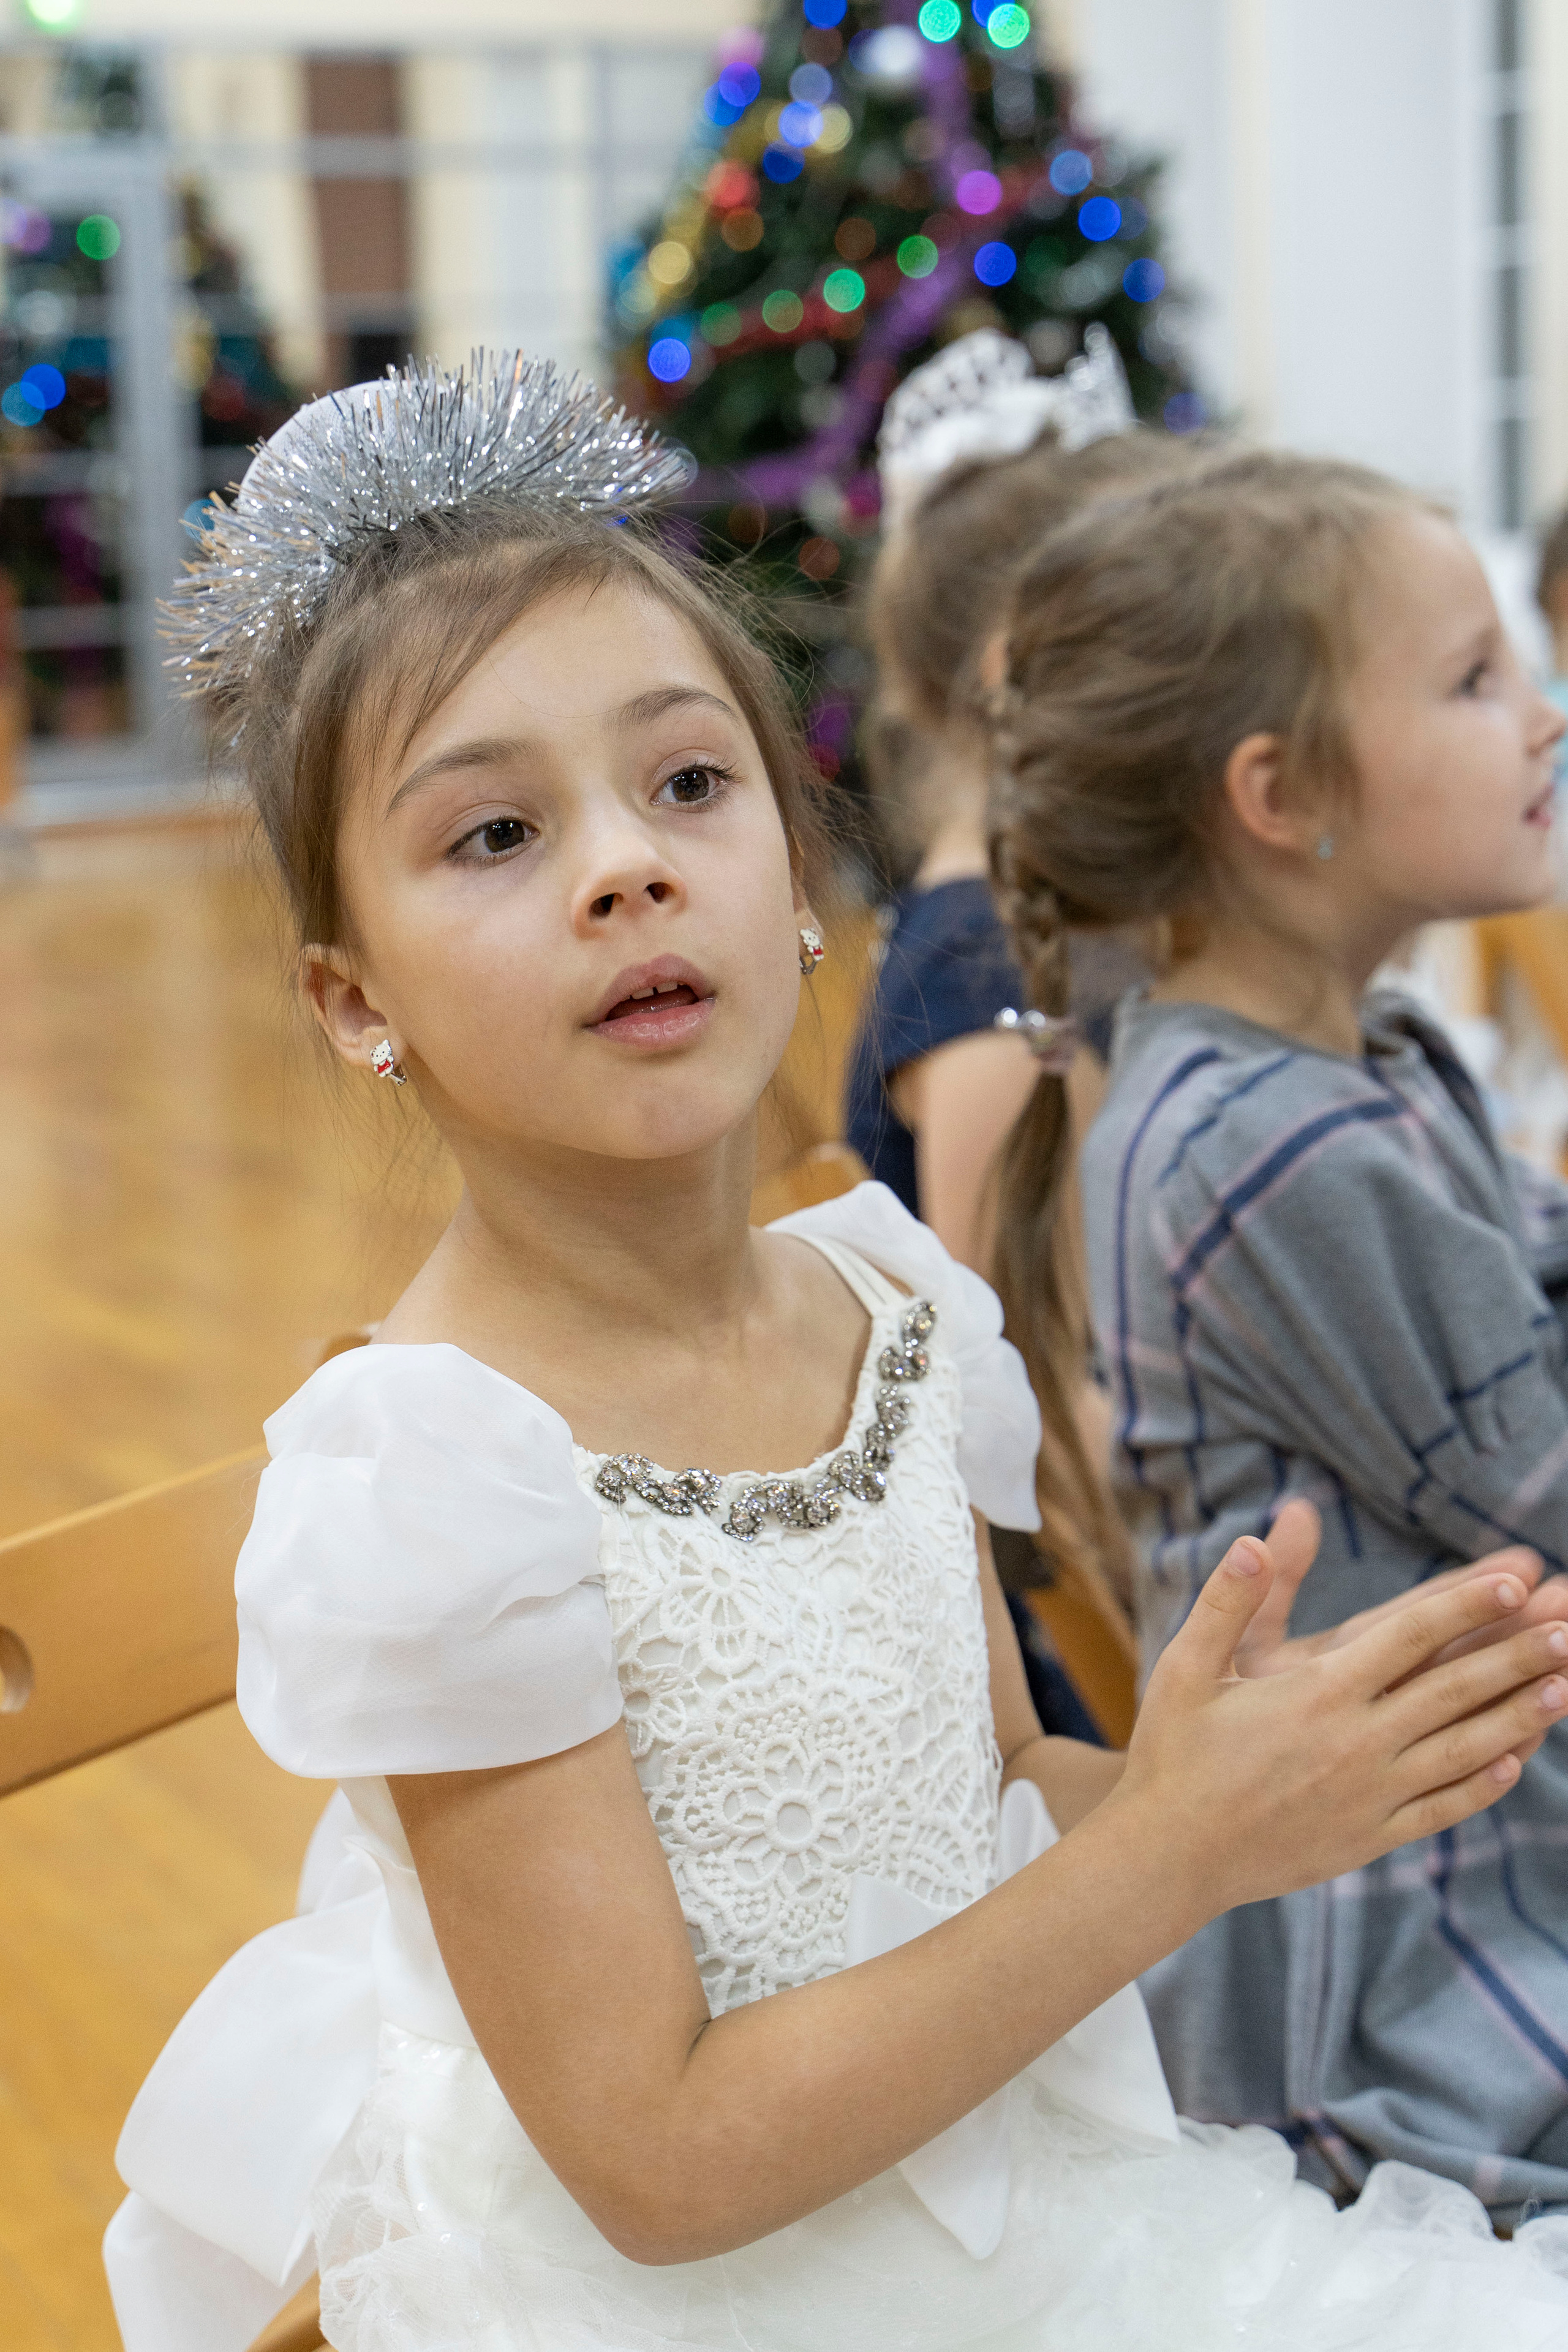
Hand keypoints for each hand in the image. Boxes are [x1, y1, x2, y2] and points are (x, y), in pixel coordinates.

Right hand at [1113, 1534, 1567, 1915]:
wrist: (1170, 1856)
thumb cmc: (1173, 1753)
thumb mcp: (1187, 1667)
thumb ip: (1227, 1602)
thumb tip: (1252, 1540)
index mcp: (1318, 1693)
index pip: (1411, 1635)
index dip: (1467, 1603)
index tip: (1516, 1577)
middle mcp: (1356, 1742)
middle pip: (1455, 1689)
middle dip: (1518, 1654)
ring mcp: (1370, 1795)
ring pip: (1463, 1748)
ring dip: (1519, 1716)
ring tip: (1566, 1687)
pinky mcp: (1369, 1837)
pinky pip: (1441, 1808)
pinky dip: (1482, 1784)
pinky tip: (1513, 1762)